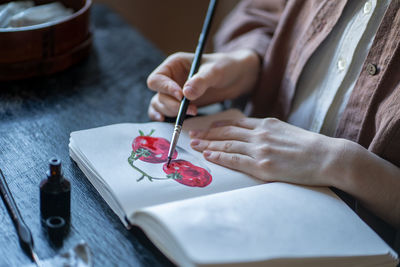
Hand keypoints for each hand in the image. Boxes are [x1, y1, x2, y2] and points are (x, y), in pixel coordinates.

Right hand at [147, 50, 259, 120]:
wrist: (237, 77)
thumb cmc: (226, 67)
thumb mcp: (216, 71)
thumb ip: (201, 81)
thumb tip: (185, 94)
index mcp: (174, 64)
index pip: (157, 79)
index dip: (165, 89)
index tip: (181, 96)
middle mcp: (170, 78)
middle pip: (159, 95)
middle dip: (172, 105)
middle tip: (192, 110)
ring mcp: (174, 92)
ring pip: (160, 105)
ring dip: (172, 112)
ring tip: (194, 112)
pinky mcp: (180, 104)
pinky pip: (165, 112)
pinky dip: (165, 117)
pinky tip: (169, 122)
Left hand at [189, 117, 342, 185]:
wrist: (327, 157)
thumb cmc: (310, 146)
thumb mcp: (286, 130)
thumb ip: (268, 130)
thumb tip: (254, 132)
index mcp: (266, 124)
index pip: (236, 123)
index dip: (219, 125)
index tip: (207, 127)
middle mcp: (260, 134)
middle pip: (227, 132)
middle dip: (207, 133)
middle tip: (193, 134)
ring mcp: (260, 149)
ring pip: (227, 144)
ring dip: (208, 144)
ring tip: (194, 145)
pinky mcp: (263, 166)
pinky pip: (235, 160)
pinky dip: (220, 157)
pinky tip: (209, 155)